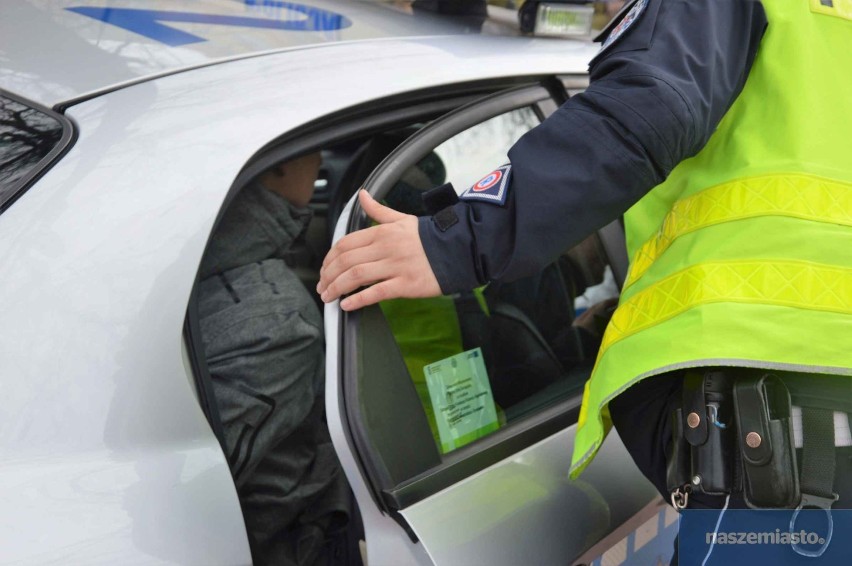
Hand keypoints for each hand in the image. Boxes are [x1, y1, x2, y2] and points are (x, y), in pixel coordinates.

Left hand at [318, 190, 441, 310]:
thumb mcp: (402, 219)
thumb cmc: (430, 237)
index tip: (325, 269)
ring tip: (329, 297)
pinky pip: (376, 292)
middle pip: (346, 261)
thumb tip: (362, 194)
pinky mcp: (406, 284)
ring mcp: (396, 266)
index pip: (345, 244)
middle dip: (328, 276)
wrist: (459, 250)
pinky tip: (347, 305)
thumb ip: (378, 210)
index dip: (329, 258)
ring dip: (337, 288)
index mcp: (382, 232)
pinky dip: (358, 300)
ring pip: (356, 276)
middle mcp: (386, 248)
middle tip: (323, 286)